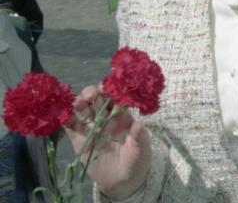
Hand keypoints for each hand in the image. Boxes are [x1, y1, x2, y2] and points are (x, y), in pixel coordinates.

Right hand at [65, 85, 151, 199]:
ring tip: (78, 103)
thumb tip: (139, 124)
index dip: (111, 90)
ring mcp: (91, 128)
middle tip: (91, 95)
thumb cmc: (135, 161)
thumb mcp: (141, 151)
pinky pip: (70, 126)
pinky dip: (66, 119)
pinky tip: (64, 117)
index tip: (108, 87)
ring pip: (82, 110)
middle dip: (92, 93)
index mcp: (123, 116)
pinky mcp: (78, 139)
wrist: (121, 181)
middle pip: (96, 100)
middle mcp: (106, 118)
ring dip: (78, 103)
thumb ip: (139, 138)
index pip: (116, 98)